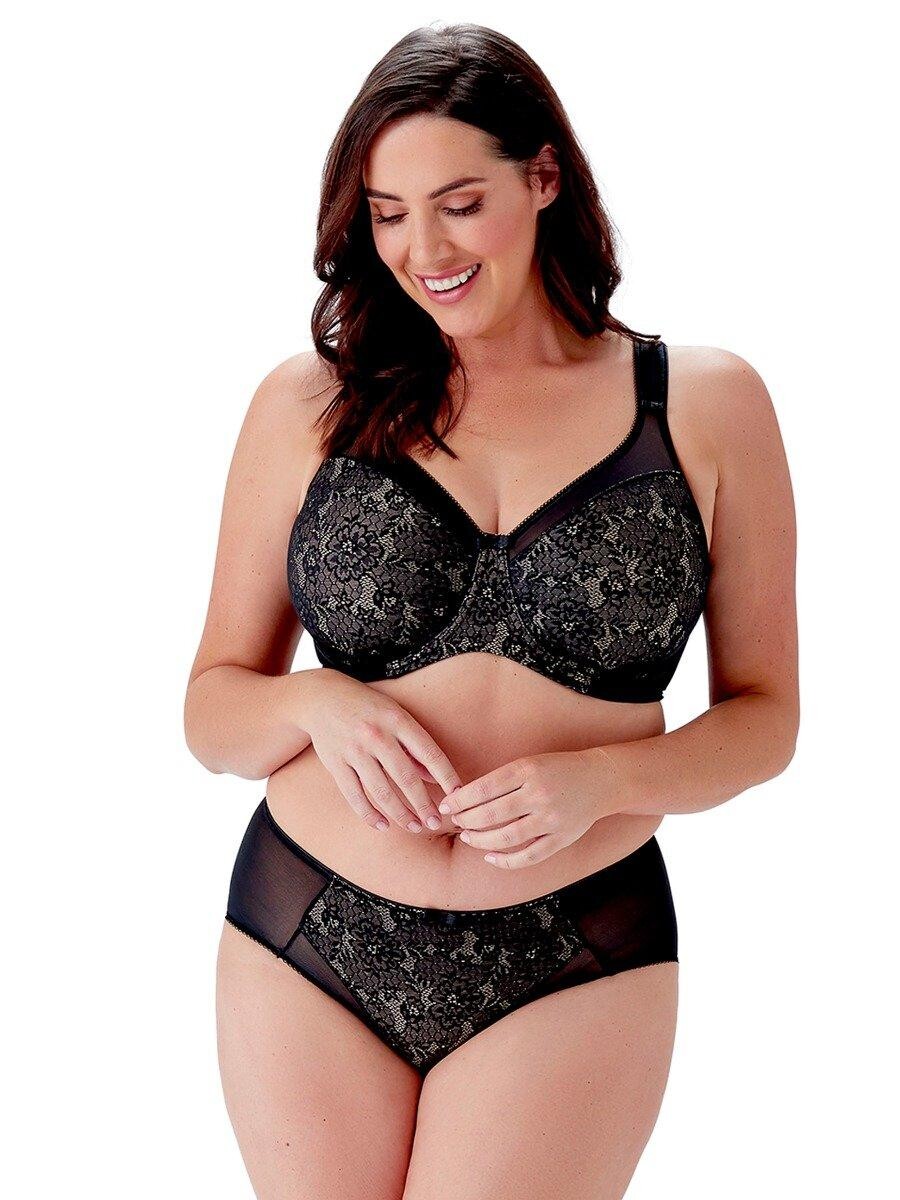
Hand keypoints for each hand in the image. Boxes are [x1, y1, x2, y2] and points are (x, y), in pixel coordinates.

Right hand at [303, 670, 461, 832]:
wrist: (321, 696)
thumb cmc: (367, 707)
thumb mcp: (395, 716)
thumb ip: (414, 746)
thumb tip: (436, 778)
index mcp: (397, 720)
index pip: (430, 754)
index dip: (447, 777)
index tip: (458, 796)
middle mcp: (376, 735)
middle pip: (406, 778)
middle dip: (424, 805)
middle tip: (436, 822)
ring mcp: (354, 750)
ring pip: (381, 791)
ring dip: (400, 814)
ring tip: (414, 827)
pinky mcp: (335, 763)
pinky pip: (355, 796)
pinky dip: (370, 814)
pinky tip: (383, 825)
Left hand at [437, 749, 618, 868]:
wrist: (602, 780)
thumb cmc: (559, 769)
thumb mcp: (530, 763)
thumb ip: (503, 780)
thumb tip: (465, 797)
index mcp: (527, 770)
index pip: (484, 788)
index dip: (460, 800)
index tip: (447, 805)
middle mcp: (539, 794)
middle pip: (491, 813)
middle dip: (466, 820)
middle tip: (455, 821)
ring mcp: (551, 819)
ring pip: (506, 837)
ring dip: (480, 839)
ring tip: (467, 836)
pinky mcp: (561, 839)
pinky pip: (529, 856)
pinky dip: (506, 860)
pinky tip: (490, 857)